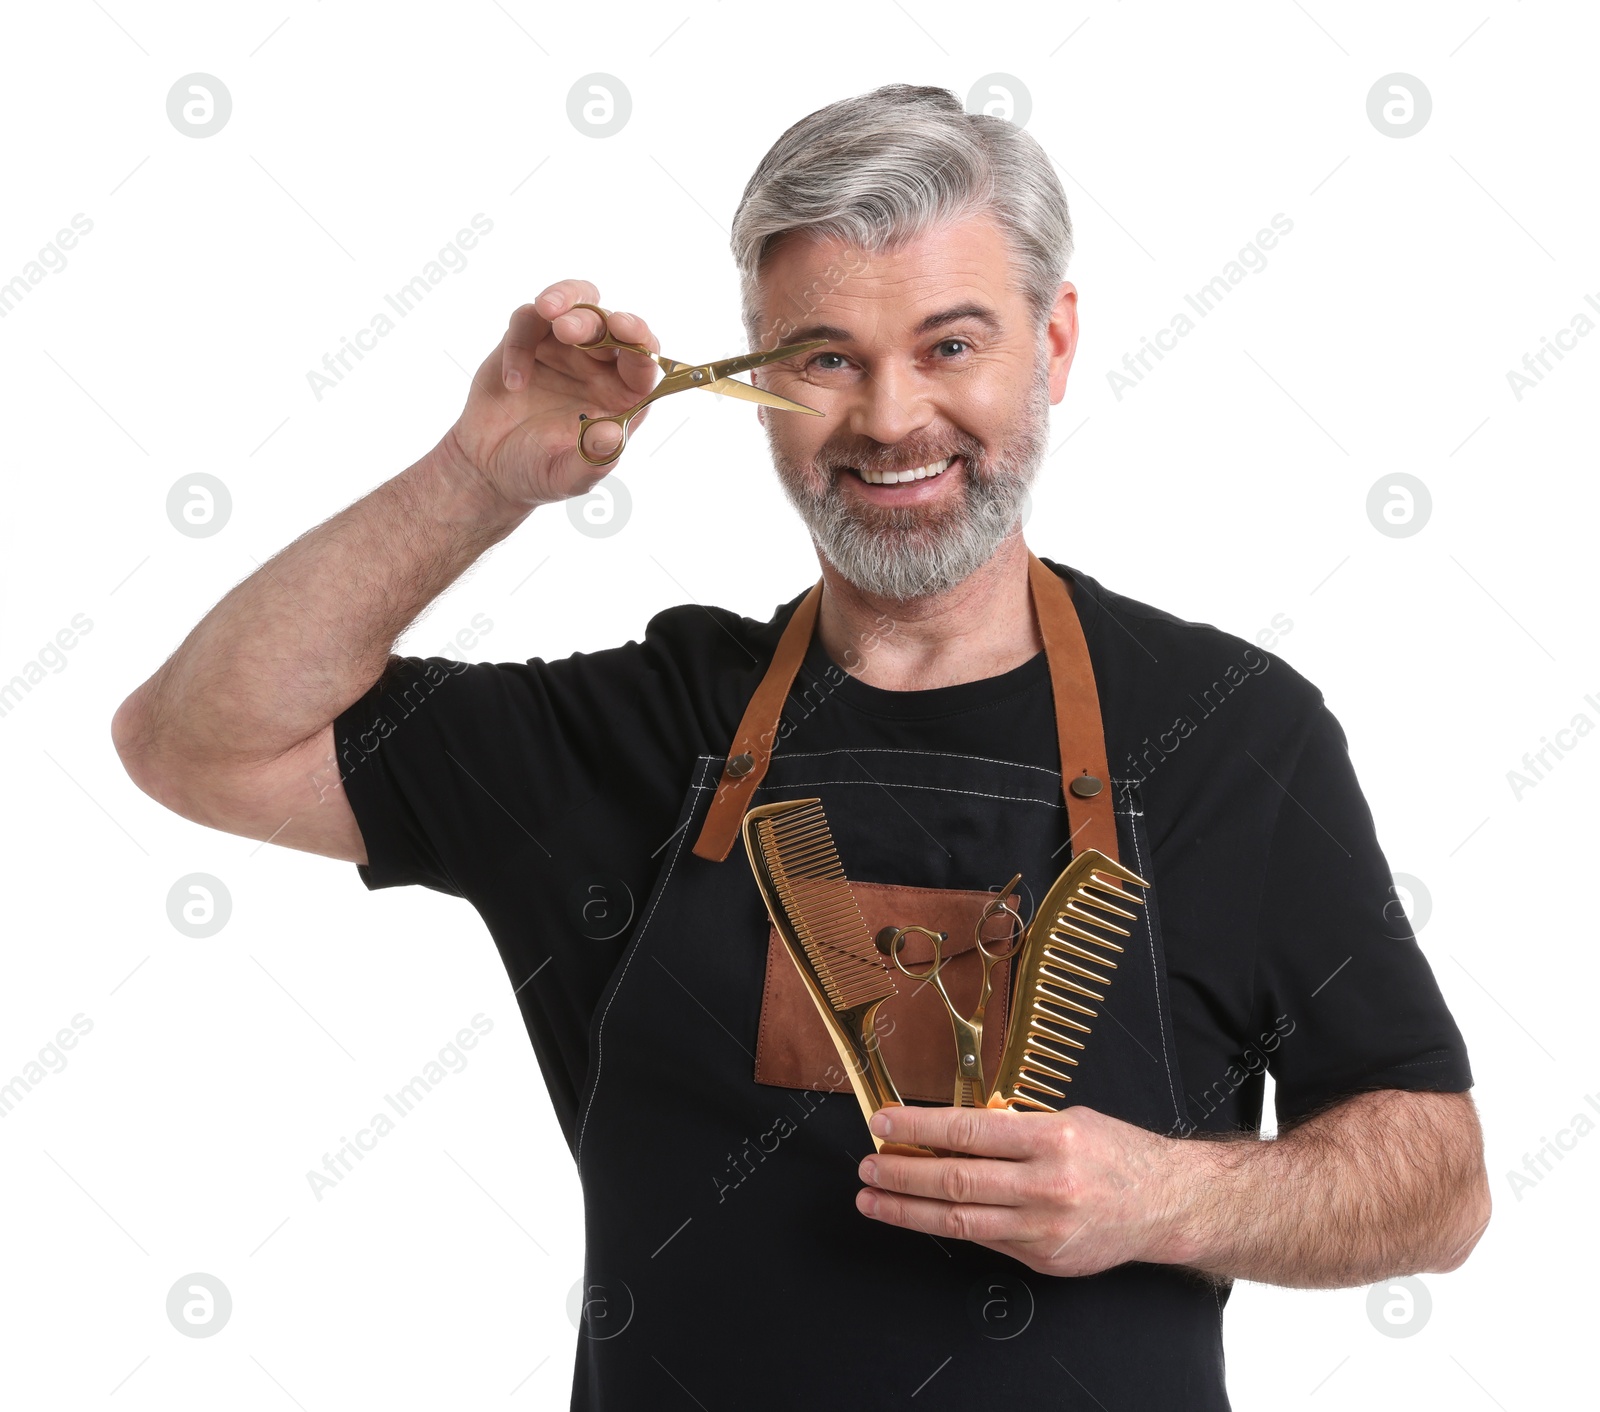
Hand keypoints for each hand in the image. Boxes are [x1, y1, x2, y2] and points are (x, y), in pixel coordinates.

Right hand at [447, 280, 661, 512]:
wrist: (490, 468)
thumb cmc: (539, 474)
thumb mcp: (567, 477)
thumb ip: (593, 460)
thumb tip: (613, 435)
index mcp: (623, 396)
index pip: (644, 358)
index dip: (639, 338)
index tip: (623, 327)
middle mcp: (600, 367)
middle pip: (609, 324)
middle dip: (591, 321)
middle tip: (567, 329)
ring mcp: (565, 350)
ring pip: (575, 304)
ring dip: (564, 300)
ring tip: (546, 311)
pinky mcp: (529, 340)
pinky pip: (528, 320)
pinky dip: (519, 343)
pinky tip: (513, 382)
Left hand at [855, 1103, 1187, 1276]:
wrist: (1167, 1204)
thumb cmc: (1117, 1154)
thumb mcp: (1067, 1119)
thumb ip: (1013, 1127)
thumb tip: (952, 1129)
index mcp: (1051, 1139)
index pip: (968, 1131)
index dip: (918, 1128)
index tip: (884, 1123)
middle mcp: (1046, 1186)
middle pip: (956, 1179)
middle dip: (901, 1173)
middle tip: (867, 1166)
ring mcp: (1043, 1229)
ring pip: (960, 1220)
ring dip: (908, 1210)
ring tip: (873, 1199)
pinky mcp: (1043, 1259)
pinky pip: (985, 1239)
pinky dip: (949, 1225)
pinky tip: (922, 1215)